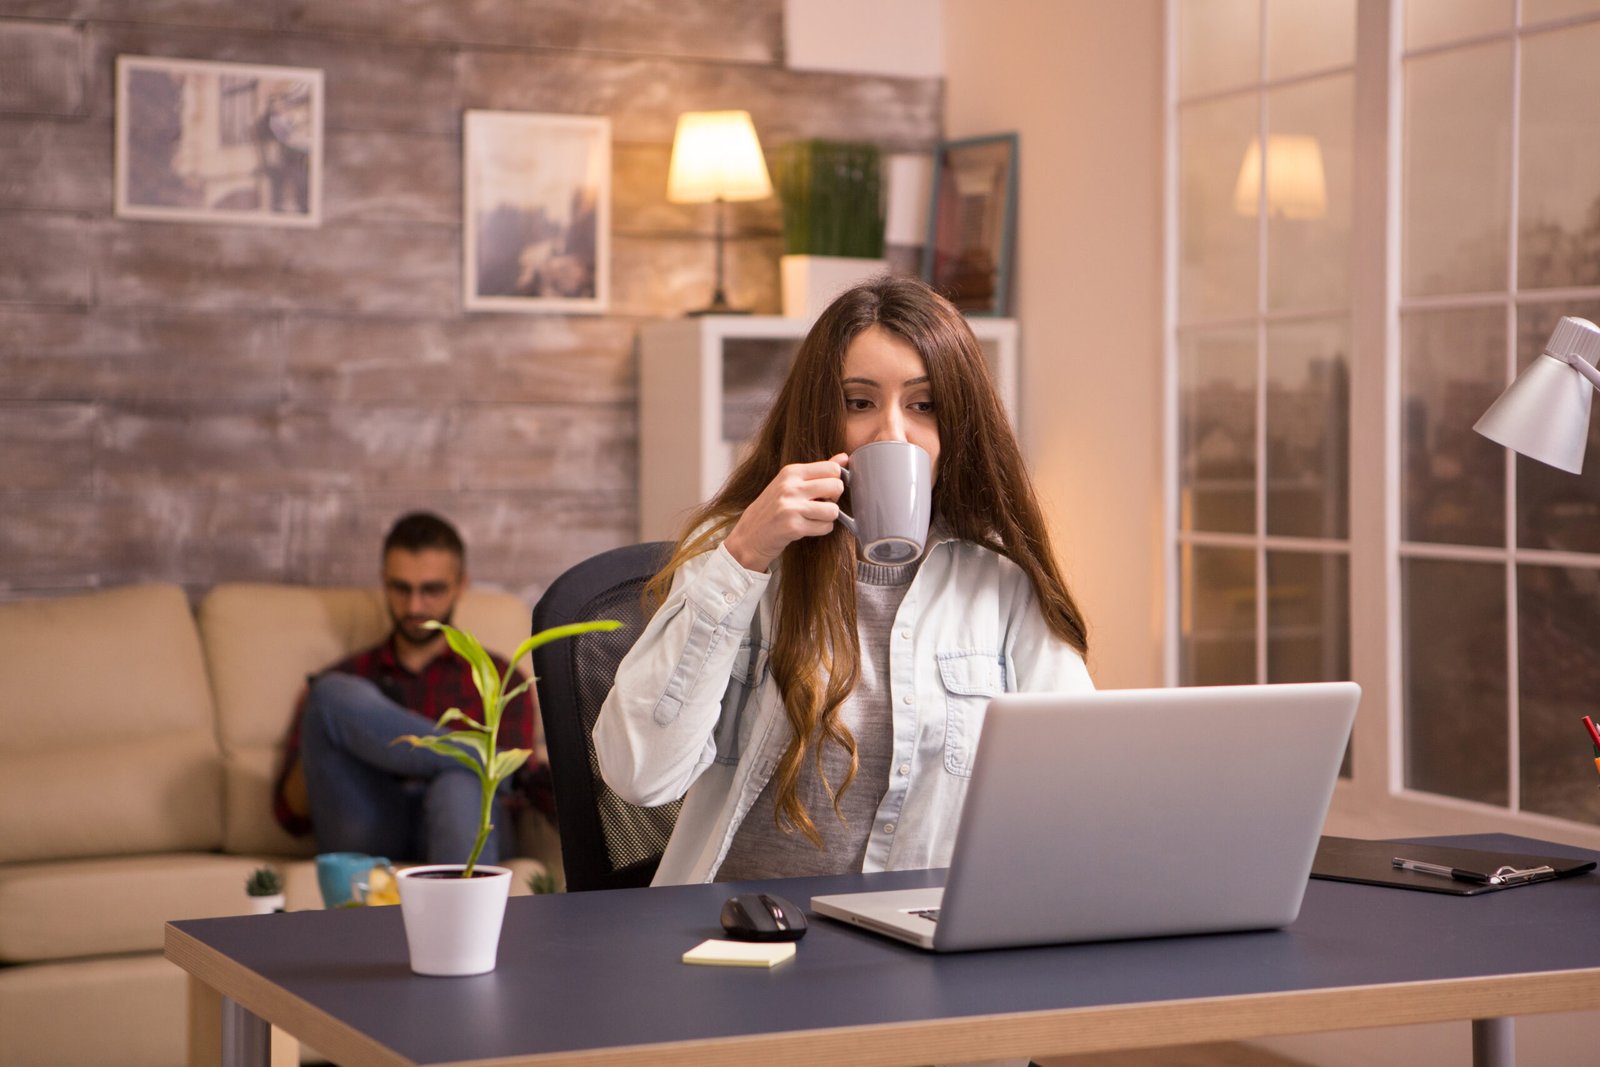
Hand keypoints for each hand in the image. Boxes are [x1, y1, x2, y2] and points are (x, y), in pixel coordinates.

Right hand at [722, 454, 847, 571]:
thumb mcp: (790, 483)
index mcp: (791, 472)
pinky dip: (821, 530)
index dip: (834, 481)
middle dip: (834, 499)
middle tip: (820, 505)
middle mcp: (790, 487)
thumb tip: (845, 457)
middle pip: (837, 486)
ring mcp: (791, 507)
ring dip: (828, 517)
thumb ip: (818, 470)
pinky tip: (807, 528)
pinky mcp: (794, 527)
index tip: (824, 490)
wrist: (749, 535)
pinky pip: (826, 527)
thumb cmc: (772, 508)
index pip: (833, 468)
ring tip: (813, 518)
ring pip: (834, 510)